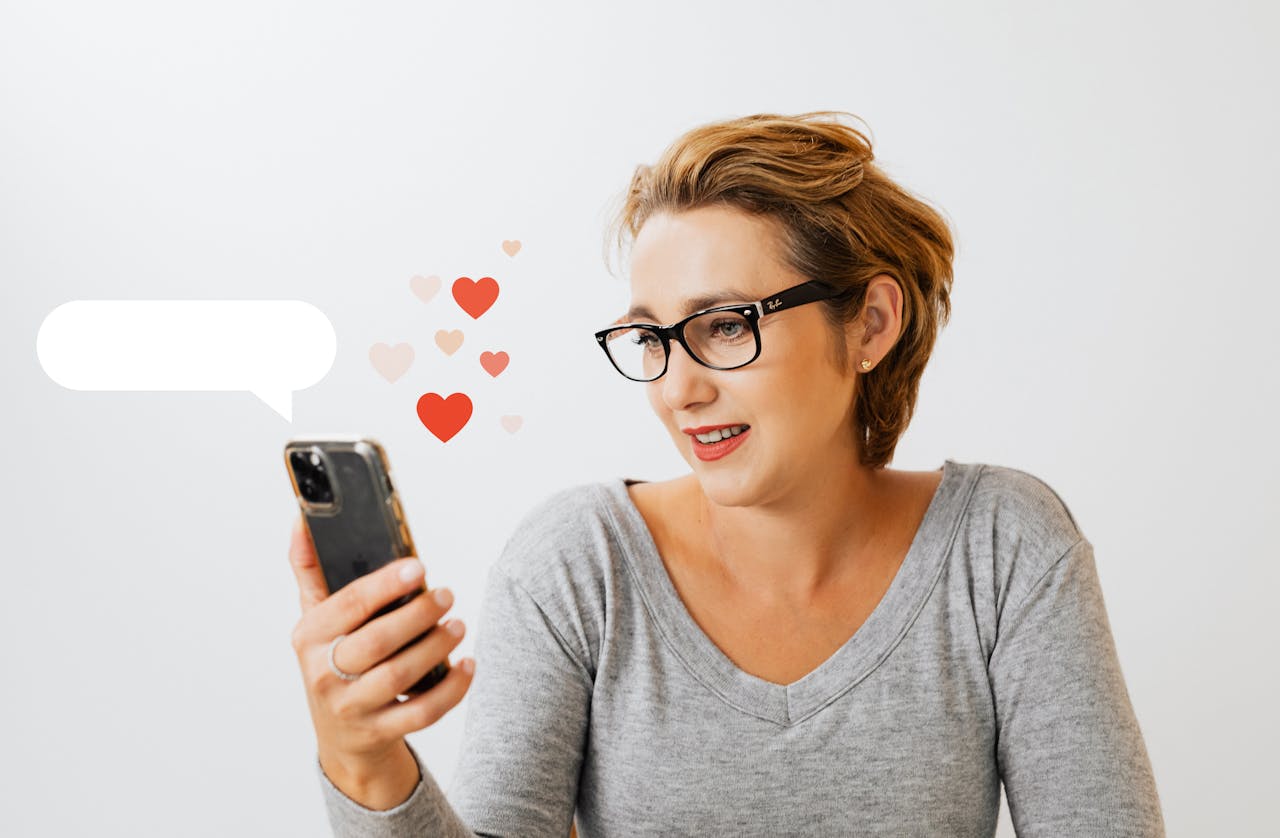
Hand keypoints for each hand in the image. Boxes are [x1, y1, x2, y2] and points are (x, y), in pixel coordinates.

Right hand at [286, 514, 475, 778]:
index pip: (347, 605)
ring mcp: (351, 708)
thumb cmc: (332, 662)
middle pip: (376, 641)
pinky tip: (467, 664)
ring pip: (400, 675)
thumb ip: (310, 570)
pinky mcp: (379, 732)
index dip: (384, 584)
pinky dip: (451, 689)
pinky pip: (422, 712)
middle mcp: (324, 674)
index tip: (417, 566)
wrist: (340, 737)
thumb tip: (303, 520)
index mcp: (308, 637)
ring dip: (436, 646)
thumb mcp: (315, 620)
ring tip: (458, 625)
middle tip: (446, 594)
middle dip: (417, 614)